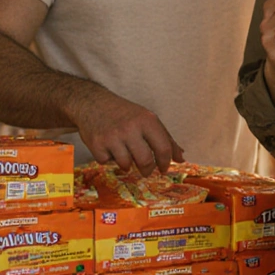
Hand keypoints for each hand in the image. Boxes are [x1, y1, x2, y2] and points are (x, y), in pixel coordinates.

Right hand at [68, 90, 183, 175]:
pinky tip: (108, 148)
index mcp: (147, 120)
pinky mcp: (96, 144)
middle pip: (145, 161)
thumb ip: (166, 138)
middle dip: (147, 170)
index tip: (164, 168)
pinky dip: (109, 159)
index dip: (165, 162)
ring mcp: (112, 136)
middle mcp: (130, 128)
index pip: (163, 148)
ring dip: (127, 165)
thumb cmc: (124, 113)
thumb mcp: (147, 119)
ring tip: (125, 155)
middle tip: (146, 171)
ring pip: (126, 165)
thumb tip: (181, 158)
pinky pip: (107, 162)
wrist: (93, 103)